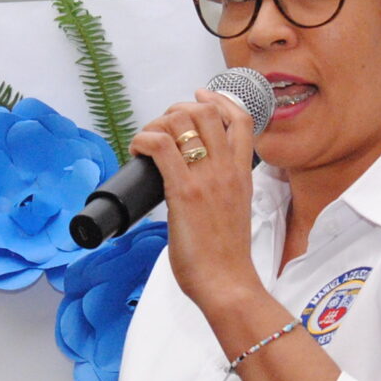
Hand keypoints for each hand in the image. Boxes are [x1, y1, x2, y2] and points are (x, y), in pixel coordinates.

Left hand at [127, 87, 262, 318]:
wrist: (227, 283)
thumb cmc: (227, 259)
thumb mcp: (236, 213)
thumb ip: (222, 192)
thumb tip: (196, 186)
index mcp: (242, 175)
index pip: (242, 120)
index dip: (220, 100)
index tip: (202, 96)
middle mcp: (227, 170)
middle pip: (208, 111)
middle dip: (180, 108)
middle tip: (165, 125)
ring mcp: (207, 178)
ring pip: (185, 121)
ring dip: (160, 122)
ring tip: (148, 139)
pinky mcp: (184, 191)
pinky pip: (161, 146)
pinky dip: (144, 138)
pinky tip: (138, 149)